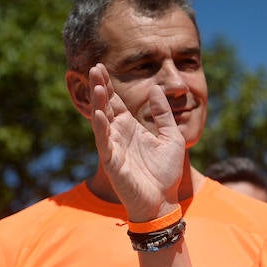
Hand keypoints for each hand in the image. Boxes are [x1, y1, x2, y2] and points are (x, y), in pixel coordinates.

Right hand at [89, 63, 184, 219]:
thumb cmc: (165, 172)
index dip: (109, 85)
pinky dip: (101, 127)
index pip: (116, 102)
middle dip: (100, 87)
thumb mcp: (172, 136)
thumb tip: (156, 89)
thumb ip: (163, 114)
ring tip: (97, 84)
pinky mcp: (112, 161)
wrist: (163, 200)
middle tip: (94, 67)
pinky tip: (99, 113)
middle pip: (106, 106)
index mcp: (131, 128)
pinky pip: (104, 141)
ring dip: (99, 103)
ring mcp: (113, 147)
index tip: (102, 66)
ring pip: (102, 121)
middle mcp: (119, 134)